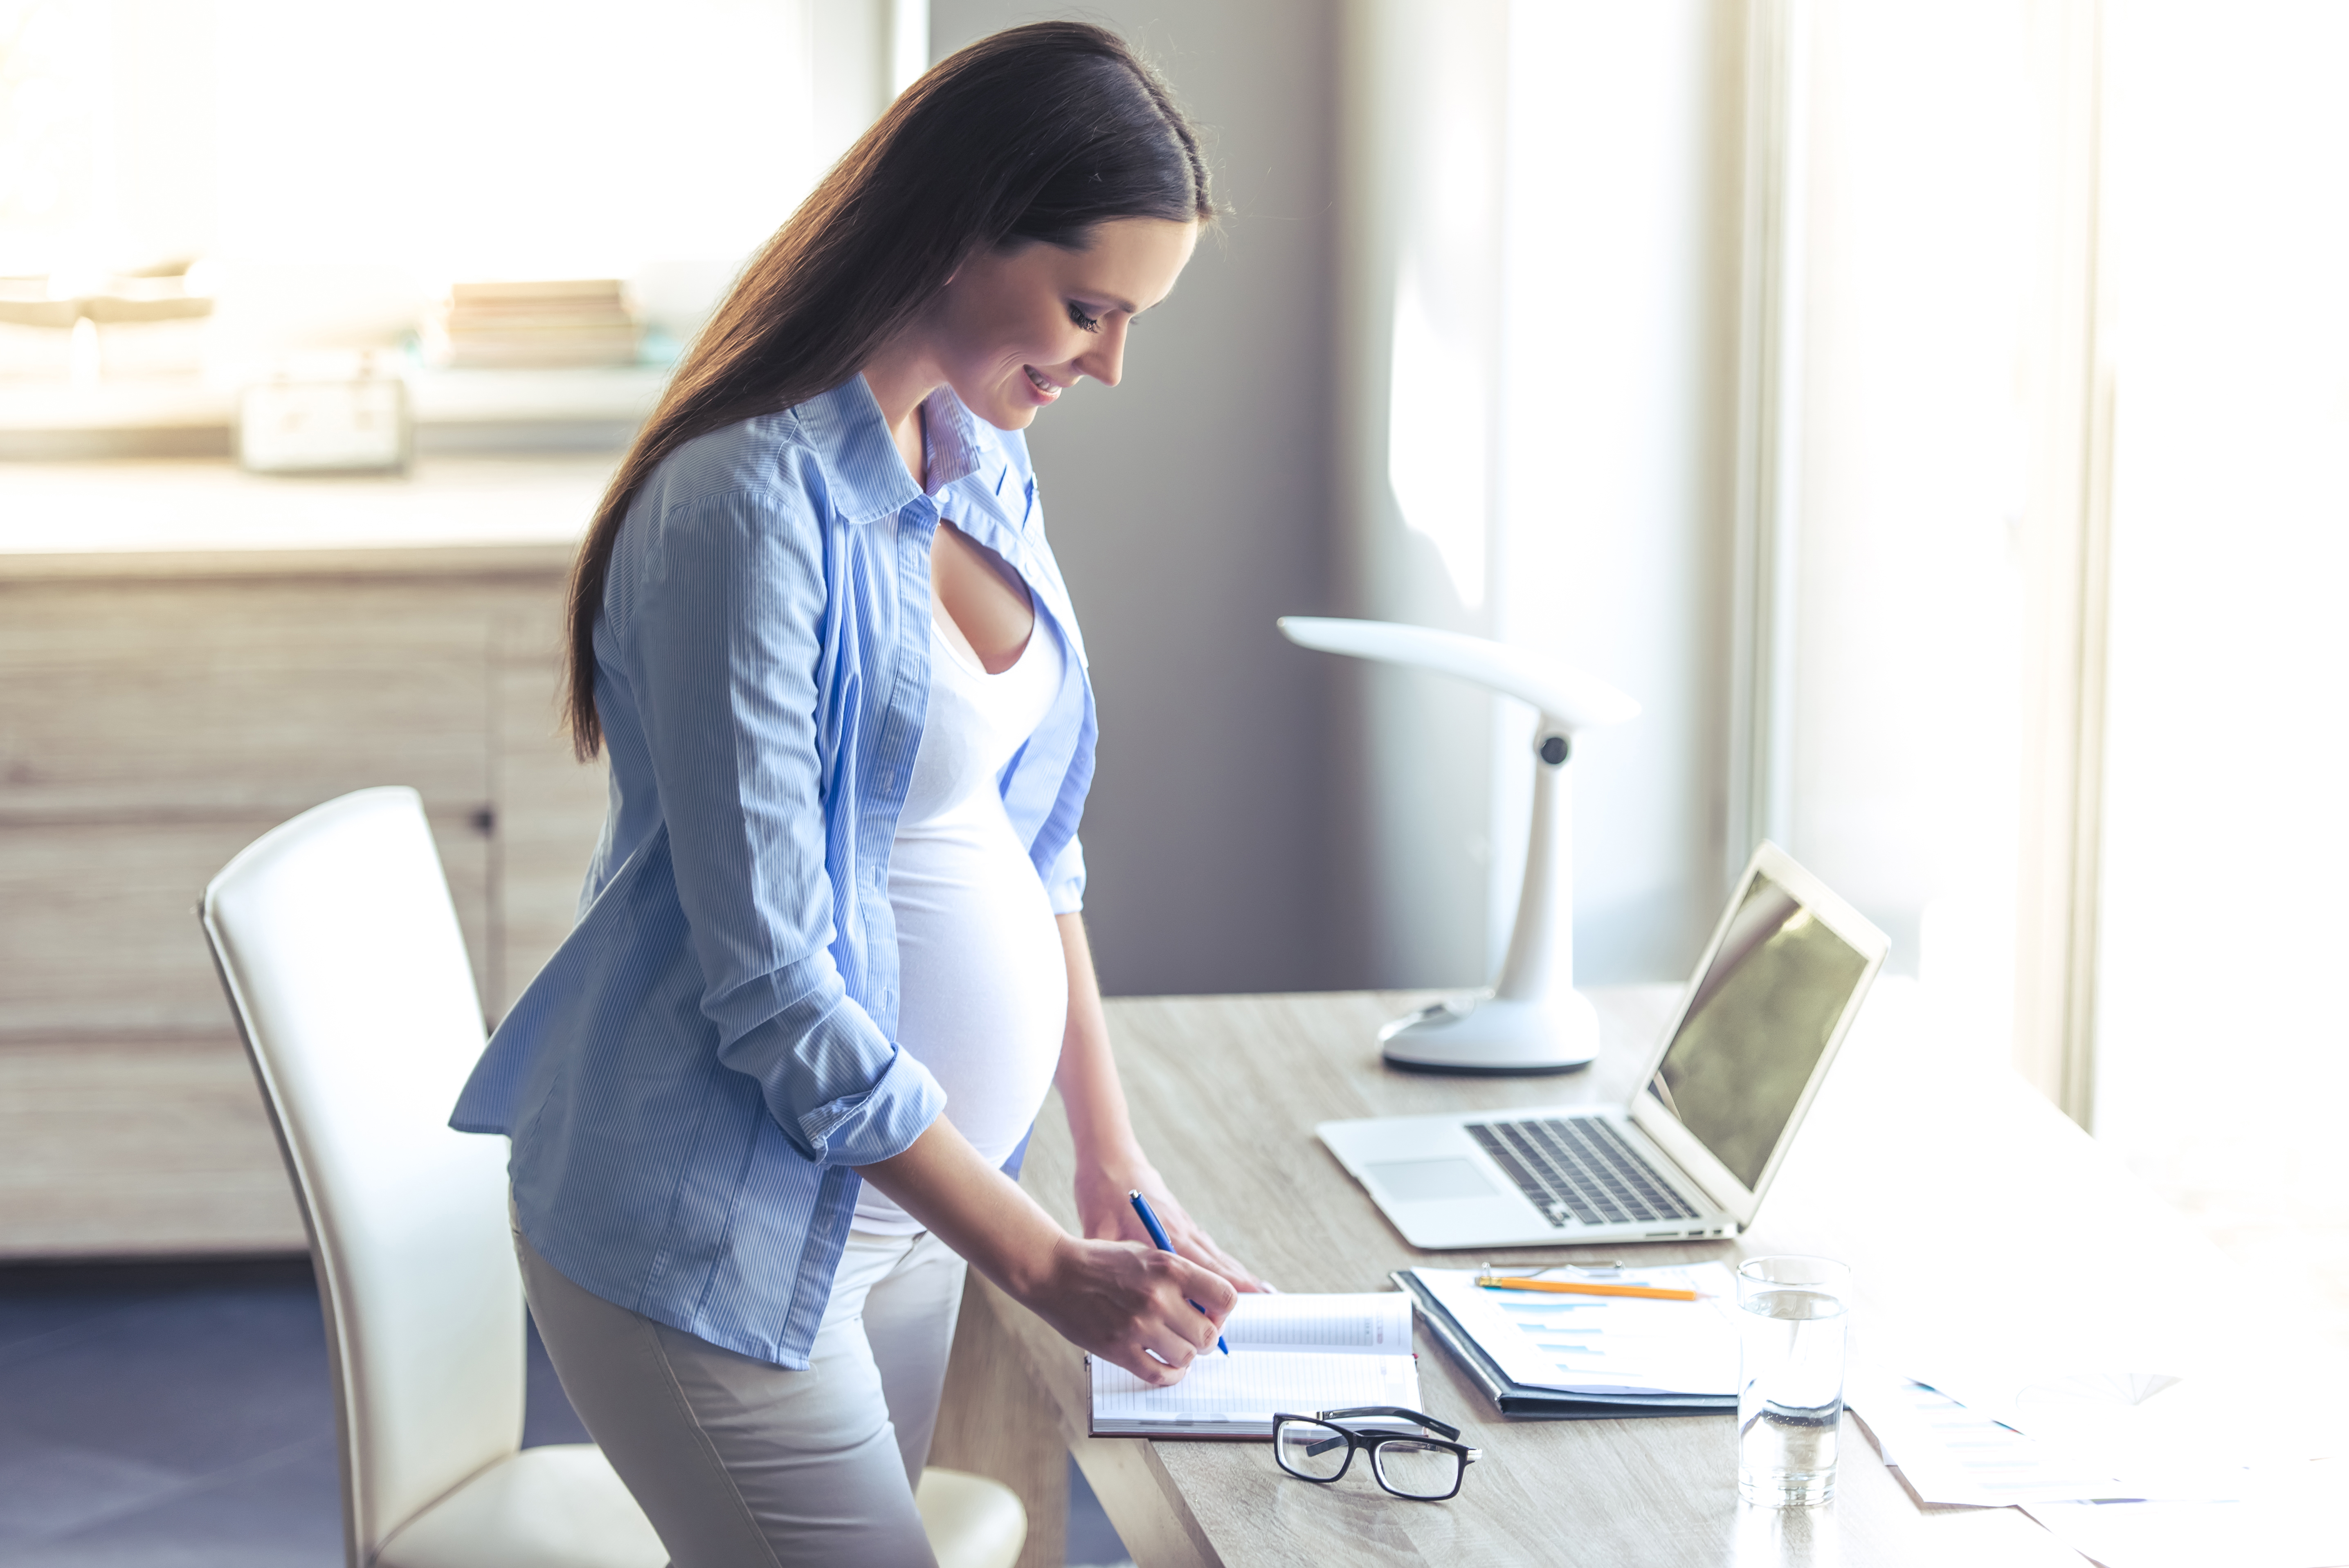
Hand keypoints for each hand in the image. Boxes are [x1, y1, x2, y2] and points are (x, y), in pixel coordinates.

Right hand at [1018, 1233, 1237, 1386]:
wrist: (1055, 1272)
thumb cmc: (1103, 1262)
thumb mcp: (1147, 1254)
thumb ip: (1180, 1278)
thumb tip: (1209, 1309)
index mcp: (1170, 1267)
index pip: (1225, 1298)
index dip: (1223, 1311)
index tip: (1211, 1314)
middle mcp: (1158, 1297)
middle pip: (1209, 1334)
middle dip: (1205, 1338)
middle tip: (1192, 1335)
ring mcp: (1139, 1326)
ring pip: (1187, 1357)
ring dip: (1185, 1356)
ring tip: (1173, 1347)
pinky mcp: (1119, 1349)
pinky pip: (1160, 1374)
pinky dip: (1169, 1375)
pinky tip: (1166, 1366)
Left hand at [1074, 1157, 1274, 1294]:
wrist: (1110, 1159)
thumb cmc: (1101, 1195)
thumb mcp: (1099, 1231)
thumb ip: (1110, 1261)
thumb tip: (1107, 1293)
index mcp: (1167, 1236)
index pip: (1203, 1268)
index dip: (1223, 1289)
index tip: (1246, 1303)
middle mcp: (1183, 1231)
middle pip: (1220, 1262)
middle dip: (1244, 1283)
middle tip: (1272, 1299)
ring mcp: (1185, 1225)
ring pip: (1217, 1254)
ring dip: (1237, 1273)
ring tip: (1264, 1291)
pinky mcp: (1180, 1221)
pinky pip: (1208, 1247)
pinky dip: (1223, 1261)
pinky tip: (1231, 1272)